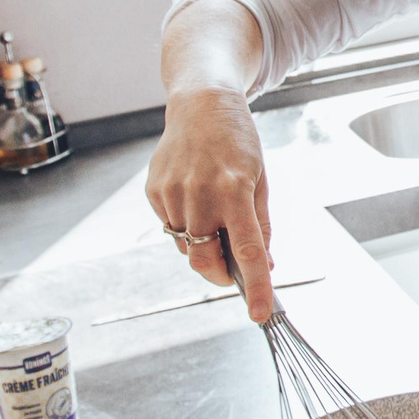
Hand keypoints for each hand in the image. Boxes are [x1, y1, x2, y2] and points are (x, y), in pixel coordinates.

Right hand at [143, 86, 276, 320]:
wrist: (201, 105)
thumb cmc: (238, 143)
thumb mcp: (261, 179)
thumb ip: (260, 224)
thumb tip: (264, 264)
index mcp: (235, 190)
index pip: (248, 251)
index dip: (256, 286)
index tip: (261, 313)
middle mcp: (200, 194)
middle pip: (206, 260)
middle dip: (220, 276)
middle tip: (232, 273)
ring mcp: (172, 193)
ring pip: (186, 246)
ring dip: (203, 246)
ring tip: (213, 214)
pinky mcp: (153, 191)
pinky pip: (170, 226)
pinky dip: (185, 225)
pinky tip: (194, 198)